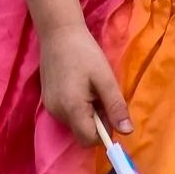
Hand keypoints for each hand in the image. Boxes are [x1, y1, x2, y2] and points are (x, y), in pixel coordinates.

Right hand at [37, 20, 130, 145]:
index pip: (89, 140)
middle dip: (97, 121)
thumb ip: (115, 106)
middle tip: (102, 95)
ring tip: (91, 88)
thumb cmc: (84, 52)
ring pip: (76, 123)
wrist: (58, 33)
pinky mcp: (48, 101)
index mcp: (72, 108)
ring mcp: (50, 107)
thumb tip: (127, 132)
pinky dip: (78, 107)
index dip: (104, 132)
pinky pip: (68, 114)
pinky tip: (81, 86)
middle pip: (82, 132)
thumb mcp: (105, 78)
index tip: (112, 112)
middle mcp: (57, 112)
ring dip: (88, 113)